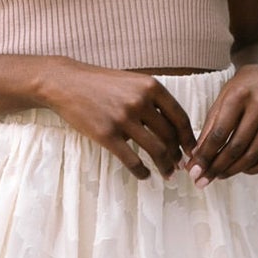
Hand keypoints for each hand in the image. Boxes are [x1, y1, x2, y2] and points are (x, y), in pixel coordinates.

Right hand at [39, 61, 195, 179]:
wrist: (65, 83)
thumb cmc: (99, 83)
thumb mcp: (131, 82)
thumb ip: (152, 99)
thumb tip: (173, 126)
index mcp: (151, 87)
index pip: (180, 117)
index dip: (189, 138)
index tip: (192, 150)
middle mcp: (140, 102)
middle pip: (169, 136)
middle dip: (178, 155)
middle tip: (179, 165)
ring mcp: (123, 119)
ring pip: (155, 150)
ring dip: (165, 166)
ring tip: (167, 174)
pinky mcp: (106, 135)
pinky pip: (132, 160)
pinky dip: (142, 171)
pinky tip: (145, 175)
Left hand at [185, 63, 257, 184]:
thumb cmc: (239, 91)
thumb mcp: (220, 103)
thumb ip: (208, 130)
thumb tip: (196, 160)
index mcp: (239, 95)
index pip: (219, 134)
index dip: (205, 156)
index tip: (194, 171)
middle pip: (236, 147)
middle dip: (216, 167)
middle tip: (203, 180)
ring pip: (252, 156)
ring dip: (232, 171)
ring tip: (218, 175)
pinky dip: (255, 169)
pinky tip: (242, 169)